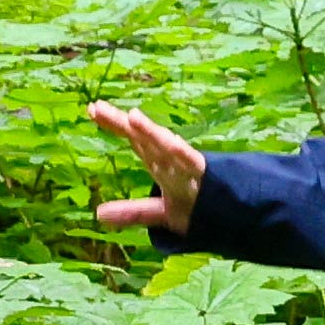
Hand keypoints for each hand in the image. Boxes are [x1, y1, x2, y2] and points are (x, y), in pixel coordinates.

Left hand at [88, 102, 208, 237]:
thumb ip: (132, 213)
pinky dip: (178, 150)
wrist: (233, 217)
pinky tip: (168, 140)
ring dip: (150, 132)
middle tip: (96, 108)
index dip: (114, 124)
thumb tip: (98, 214)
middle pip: (143, 138)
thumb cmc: (197, 209)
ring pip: (165, 146)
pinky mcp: (202, 174)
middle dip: (121, 123)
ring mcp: (186, 166)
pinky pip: (189, 160)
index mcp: (160, 165)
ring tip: (131, 118)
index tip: (91, 109)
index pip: (134, 140)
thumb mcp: (160, 214)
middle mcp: (170, 160)